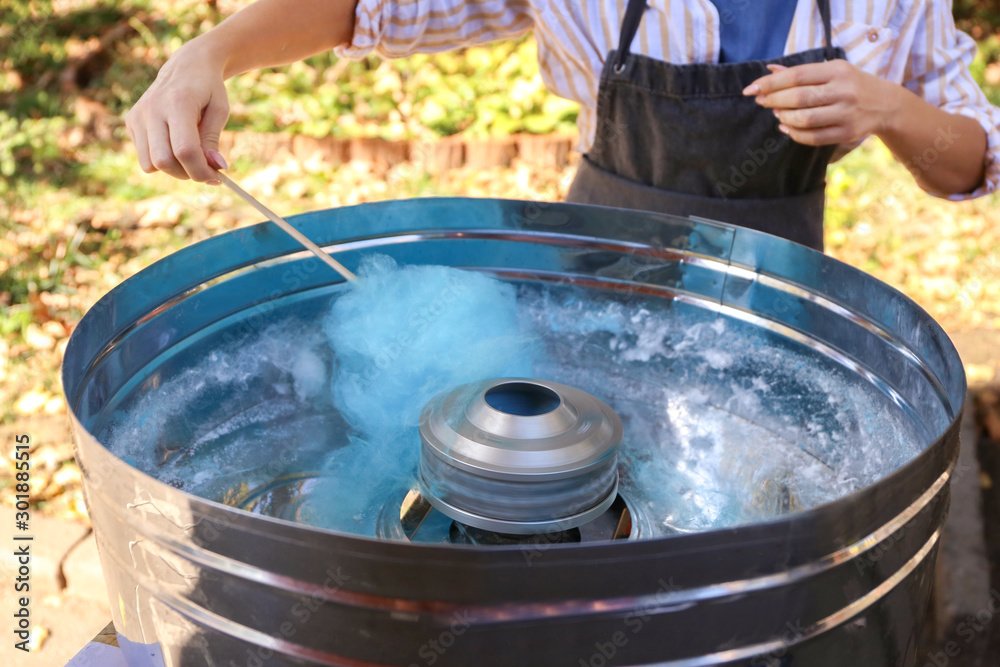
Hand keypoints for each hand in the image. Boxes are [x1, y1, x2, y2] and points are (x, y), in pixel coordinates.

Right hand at [125, 39, 230, 183]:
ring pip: (150, 164)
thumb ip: (214, 140)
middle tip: (205, 170)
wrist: (187, 65)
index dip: (201, 171)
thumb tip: (217, 168)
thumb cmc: (208, 89)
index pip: (185, 150)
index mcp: (178, 103)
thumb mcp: (219, 111)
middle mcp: (152, 108)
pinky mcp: (131, 120)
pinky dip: (162, 160)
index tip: (217, 177)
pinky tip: (174, 143)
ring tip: (190, 156)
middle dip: (187, 173)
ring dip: (174, 169)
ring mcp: (138, 114)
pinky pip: (144, 157)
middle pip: (164, 161)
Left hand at [742, 60, 900, 145]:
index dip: (770, 83)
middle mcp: (844, 91)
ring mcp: (847, 114)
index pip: (796, 76)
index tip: (751, 89)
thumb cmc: (850, 84)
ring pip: (805, 119)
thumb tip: (769, 70)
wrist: (885, 104)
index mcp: (838, 71)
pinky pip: (813, 137)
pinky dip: (794, 134)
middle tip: (761, 101)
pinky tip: (785, 127)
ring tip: (776, 112)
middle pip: (799, 98)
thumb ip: (801, 72)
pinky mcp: (847, 133)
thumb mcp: (831, 71)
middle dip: (773, 100)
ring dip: (784, 117)